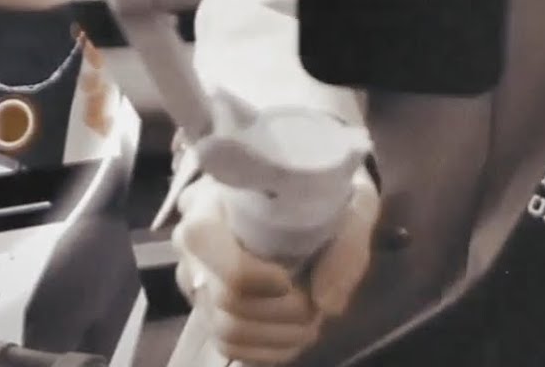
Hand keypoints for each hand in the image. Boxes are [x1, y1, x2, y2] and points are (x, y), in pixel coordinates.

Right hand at [172, 170, 379, 364]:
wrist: (316, 200)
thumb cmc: (326, 193)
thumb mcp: (352, 200)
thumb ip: (346, 244)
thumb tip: (326, 304)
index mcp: (212, 199)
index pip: (205, 241)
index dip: (252, 273)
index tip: (293, 278)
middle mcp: (192, 242)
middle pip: (224, 298)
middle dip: (281, 312)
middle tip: (316, 304)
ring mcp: (196, 280)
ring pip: (227, 330)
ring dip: (279, 336)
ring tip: (312, 320)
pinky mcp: (209, 308)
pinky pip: (228, 347)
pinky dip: (268, 351)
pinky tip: (295, 336)